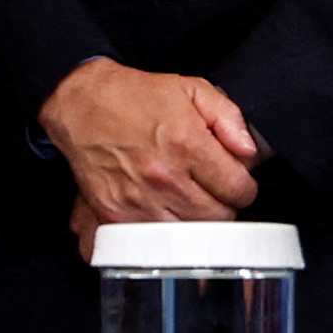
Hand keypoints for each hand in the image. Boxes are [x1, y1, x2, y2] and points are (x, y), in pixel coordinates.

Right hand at [38, 58, 259, 258]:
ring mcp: (139, 201)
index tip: (234, 180)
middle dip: (222, 206)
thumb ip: (228, 117)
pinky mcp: (116, 217)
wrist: (83, 105)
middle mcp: (164, 177)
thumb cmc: (135, 97)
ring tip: (187, 201)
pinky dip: (165, 236)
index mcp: (187, 144)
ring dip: (195, 223)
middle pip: (219, 219)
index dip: (242, 185)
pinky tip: (165, 216)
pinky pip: (155, 244)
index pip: (239, 189)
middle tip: (211, 191)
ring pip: (190, 237)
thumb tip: (250, 151)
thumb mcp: (190, 89)